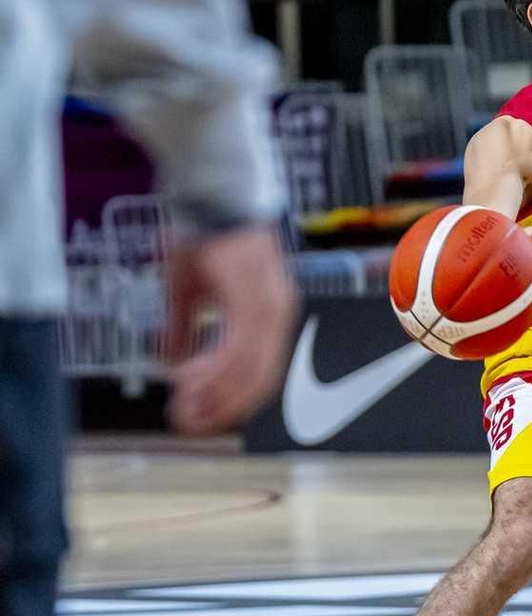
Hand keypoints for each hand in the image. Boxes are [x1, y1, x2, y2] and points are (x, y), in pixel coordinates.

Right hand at [164, 225, 296, 434]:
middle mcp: (278, 316)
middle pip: (258, 381)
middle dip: (221, 407)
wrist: (212, 193)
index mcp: (268, 316)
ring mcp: (271, 309)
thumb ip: (183, 328)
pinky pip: (239, 349)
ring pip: (250, 371)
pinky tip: (187, 379)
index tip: (197, 415)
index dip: (229, 400)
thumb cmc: (203, 234)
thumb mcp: (187, 289)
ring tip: (182, 405)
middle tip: (186, 422)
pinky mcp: (256, 300)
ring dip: (214, 394)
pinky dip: (214, 370)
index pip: (258, 374)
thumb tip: (170, 362)